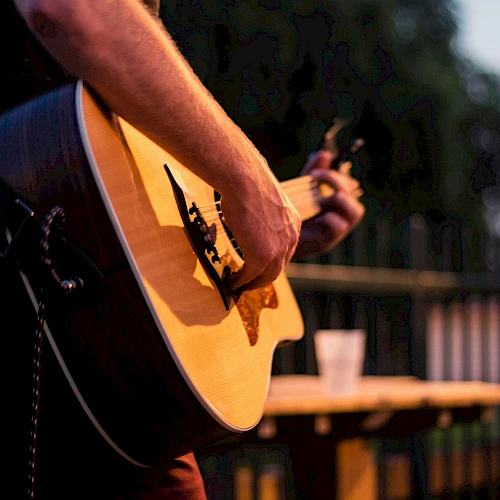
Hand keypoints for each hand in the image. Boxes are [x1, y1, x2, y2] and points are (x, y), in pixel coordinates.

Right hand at [221, 159, 301, 290]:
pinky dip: (240, 282)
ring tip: (238, 287)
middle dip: (262, 278)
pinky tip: (231, 283)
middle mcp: (291, 238)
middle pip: (278, 267)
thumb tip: (248, 217)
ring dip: (252, 284)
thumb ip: (262, 216)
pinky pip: (251, 275)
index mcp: (293, 224)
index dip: (270, 262)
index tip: (257, 267)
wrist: (244, 179)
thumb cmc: (247, 182)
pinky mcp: (262, 256)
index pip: (284, 251)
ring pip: (267, 276)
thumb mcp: (263, 201)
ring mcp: (278, 249)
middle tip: (247, 283)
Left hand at [294, 150, 364, 258]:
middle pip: (353, 192)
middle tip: (315, 176)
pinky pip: (340, 226)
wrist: (276, 235)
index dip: (336, 174)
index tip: (315, 171)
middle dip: (335, 180)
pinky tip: (314, 218)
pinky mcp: (330, 240)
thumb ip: (314, 171)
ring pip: (356, 211)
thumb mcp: (302, 186)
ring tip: (318, 199)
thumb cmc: (292, 210)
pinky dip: (328, 219)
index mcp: (338, 197)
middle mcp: (343, 212)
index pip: (349, 182)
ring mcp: (340, 227)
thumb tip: (325, 154)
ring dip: (336, 199)